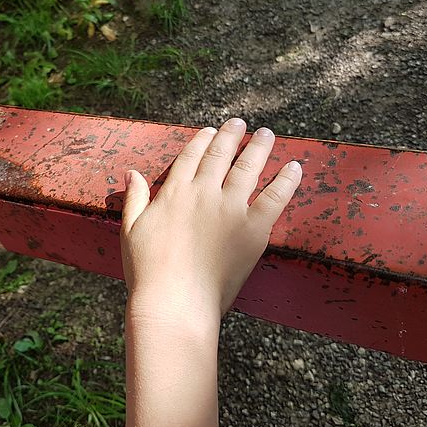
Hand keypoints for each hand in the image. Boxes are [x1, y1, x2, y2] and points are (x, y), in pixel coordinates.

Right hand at [121, 118, 302, 319]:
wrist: (175, 302)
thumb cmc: (148, 272)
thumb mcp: (131, 230)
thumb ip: (135, 199)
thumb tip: (132, 172)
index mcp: (175, 192)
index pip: (192, 156)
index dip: (202, 140)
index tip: (211, 131)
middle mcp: (204, 193)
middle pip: (221, 155)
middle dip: (232, 135)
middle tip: (241, 123)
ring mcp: (231, 209)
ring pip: (249, 167)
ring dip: (260, 147)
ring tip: (267, 134)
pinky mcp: (254, 229)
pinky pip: (276, 197)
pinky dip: (286, 180)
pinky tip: (295, 166)